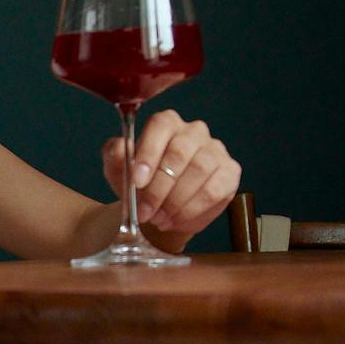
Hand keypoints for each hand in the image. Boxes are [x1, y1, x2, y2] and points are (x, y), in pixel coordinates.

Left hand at [102, 112, 240, 249]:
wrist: (159, 208)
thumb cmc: (139, 184)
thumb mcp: (118, 170)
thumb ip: (115, 155)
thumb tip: (120, 148)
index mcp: (166, 123)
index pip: (160, 126)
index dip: (148, 154)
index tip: (137, 182)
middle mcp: (194, 131)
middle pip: (180, 152)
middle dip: (159, 188)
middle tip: (145, 212)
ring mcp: (215, 150)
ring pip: (200, 170)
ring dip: (176, 201)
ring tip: (160, 219)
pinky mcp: (229, 172)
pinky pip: (214, 190)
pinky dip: (193, 210)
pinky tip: (178, 220)